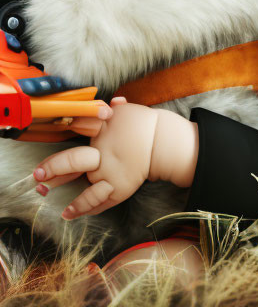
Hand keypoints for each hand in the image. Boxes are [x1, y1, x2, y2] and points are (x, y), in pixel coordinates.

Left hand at [32, 97, 158, 219]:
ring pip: (84, 187)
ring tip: (47, 197)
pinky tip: (68, 213)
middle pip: (75, 160)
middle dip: (55, 168)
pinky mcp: (118, 188)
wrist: (162, 143)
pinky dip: (83, 208)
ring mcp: (111, 173)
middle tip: (38, 175)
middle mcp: (104, 153)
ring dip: (64, 192)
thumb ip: (117, 108)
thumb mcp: (129, 112)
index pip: (81, 125)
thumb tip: (114, 102)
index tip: (53, 129)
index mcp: (104, 130)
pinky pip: (98, 200)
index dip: (67, 126)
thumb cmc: (143, 125)